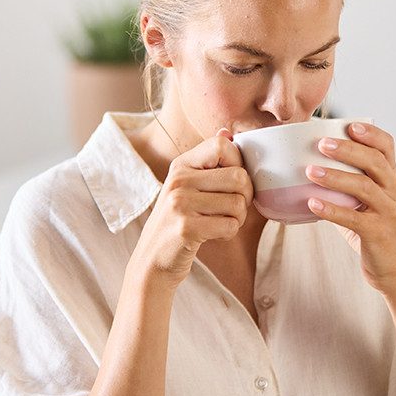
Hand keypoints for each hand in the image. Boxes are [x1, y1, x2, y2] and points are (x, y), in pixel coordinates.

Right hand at [130, 128, 252, 290]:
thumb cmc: (178, 223)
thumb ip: (208, 161)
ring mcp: (180, 203)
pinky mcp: (185, 228)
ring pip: (239, 203)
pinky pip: (230, 225)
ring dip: (237, 219)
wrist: (151, 263)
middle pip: (239, 177)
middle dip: (245, 197)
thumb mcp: (187, 188)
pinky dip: (229, 233)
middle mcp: (178, 180)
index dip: (238, 164)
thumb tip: (227, 132)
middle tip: (230, 209)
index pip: (223, 146)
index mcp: (180, 165)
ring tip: (218, 223)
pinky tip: (212, 235)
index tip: (230, 183)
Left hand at [305, 122, 395, 295]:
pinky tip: (312, 203)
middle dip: (347, 150)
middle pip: (374, 162)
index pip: (387, 146)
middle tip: (321, 144)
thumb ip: (348, 182)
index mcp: (392, 178)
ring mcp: (389, 211)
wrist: (394, 267)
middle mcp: (395, 190)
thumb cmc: (373, 228)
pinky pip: (352, 218)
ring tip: (310, 171)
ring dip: (335, 177)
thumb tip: (307, 162)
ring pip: (364, 187)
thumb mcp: (366, 201)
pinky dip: (331, 210)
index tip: (350, 125)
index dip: (371, 133)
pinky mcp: (378, 232)